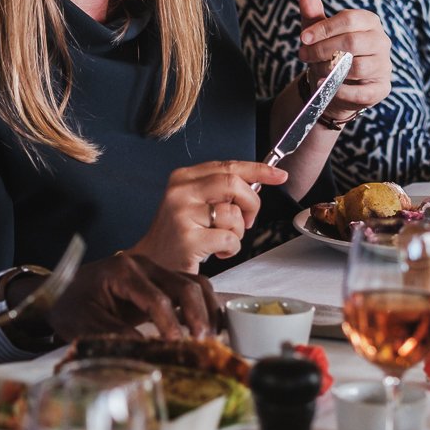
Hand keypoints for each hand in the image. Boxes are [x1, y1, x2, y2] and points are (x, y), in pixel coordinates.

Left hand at [47, 250, 220, 339]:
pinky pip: (190, 289)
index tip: (177, 345)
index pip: (156, 298)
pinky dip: (203, 306)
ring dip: (207, 309)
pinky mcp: (161, 283)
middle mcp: (144, 266)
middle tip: (202, 342)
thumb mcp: (83, 324)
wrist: (62, 291)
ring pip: (194, 283)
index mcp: (121, 271)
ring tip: (211, 338)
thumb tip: (146, 351)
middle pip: (183, 285)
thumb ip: (113, 335)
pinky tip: (208, 329)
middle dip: (197, 315)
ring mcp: (155, 271)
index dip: (169, 324)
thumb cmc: (70, 305)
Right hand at [130, 159, 286, 271]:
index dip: (257, 169)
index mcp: (182, 178)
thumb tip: (258, 180)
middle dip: (251, 203)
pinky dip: (231, 249)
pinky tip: (216, 252)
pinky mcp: (188, 239)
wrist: (150, 264)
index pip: (227, 165)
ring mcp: (182, 215)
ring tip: (222, 240)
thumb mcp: (194, 204)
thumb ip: (220, 191)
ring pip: (233, 214)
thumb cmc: (178, 235)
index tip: (279, 175)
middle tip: (248, 220)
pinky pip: (229, 239)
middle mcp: (180, 192)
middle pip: (233, 183)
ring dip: (238, 232)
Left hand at [297, 0, 391, 122]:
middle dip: (323, 49)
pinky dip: (340, 91)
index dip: (324, 28)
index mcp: (369, 22)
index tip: (303, 38)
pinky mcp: (381, 88)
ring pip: (357, 67)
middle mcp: (381, 42)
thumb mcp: (320, 34)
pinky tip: (325, 86)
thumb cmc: (330, 53)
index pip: (349, 19)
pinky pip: (362, 92)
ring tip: (314, 70)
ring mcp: (384, 66)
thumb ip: (314, 15)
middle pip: (352, 42)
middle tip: (303, 55)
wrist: (336, 85)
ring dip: (330, 70)